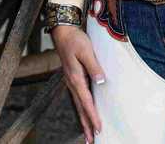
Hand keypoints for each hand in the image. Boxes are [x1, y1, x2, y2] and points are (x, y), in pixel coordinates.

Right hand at [51, 25, 104, 142]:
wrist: (63, 32)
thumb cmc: (75, 40)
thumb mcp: (86, 51)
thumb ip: (94, 66)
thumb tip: (101, 81)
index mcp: (75, 78)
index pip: (86, 102)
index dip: (93, 116)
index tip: (99, 129)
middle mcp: (72, 83)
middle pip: (80, 108)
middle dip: (86, 125)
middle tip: (91, 140)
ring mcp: (71, 81)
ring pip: (78, 105)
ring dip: (83, 120)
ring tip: (88, 133)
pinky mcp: (73, 78)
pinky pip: (78, 98)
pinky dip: (82, 109)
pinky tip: (84, 113)